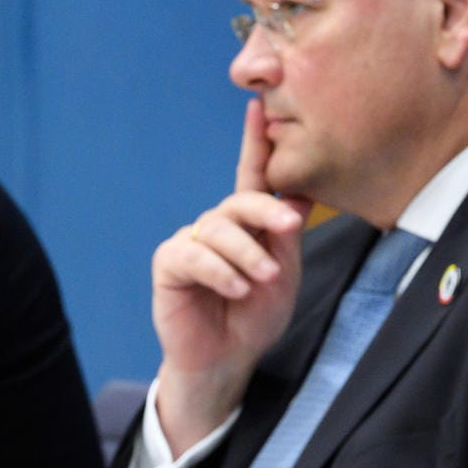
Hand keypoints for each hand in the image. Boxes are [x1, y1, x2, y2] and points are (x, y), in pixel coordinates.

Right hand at [151, 99, 311, 454]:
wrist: (227, 359)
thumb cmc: (256, 316)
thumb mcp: (285, 273)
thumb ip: (286, 235)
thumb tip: (296, 192)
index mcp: (247, 224)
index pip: (252, 176)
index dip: (255, 142)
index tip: (258, 107)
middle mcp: (218, 226)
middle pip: (240, 201)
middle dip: (267, 211)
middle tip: (291, 226)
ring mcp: (192, 242)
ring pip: (219, 229)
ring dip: (247, 254)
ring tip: (263, 280)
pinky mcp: (170, 263)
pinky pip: (194, 255)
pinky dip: (220, 271)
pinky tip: (236, 289)